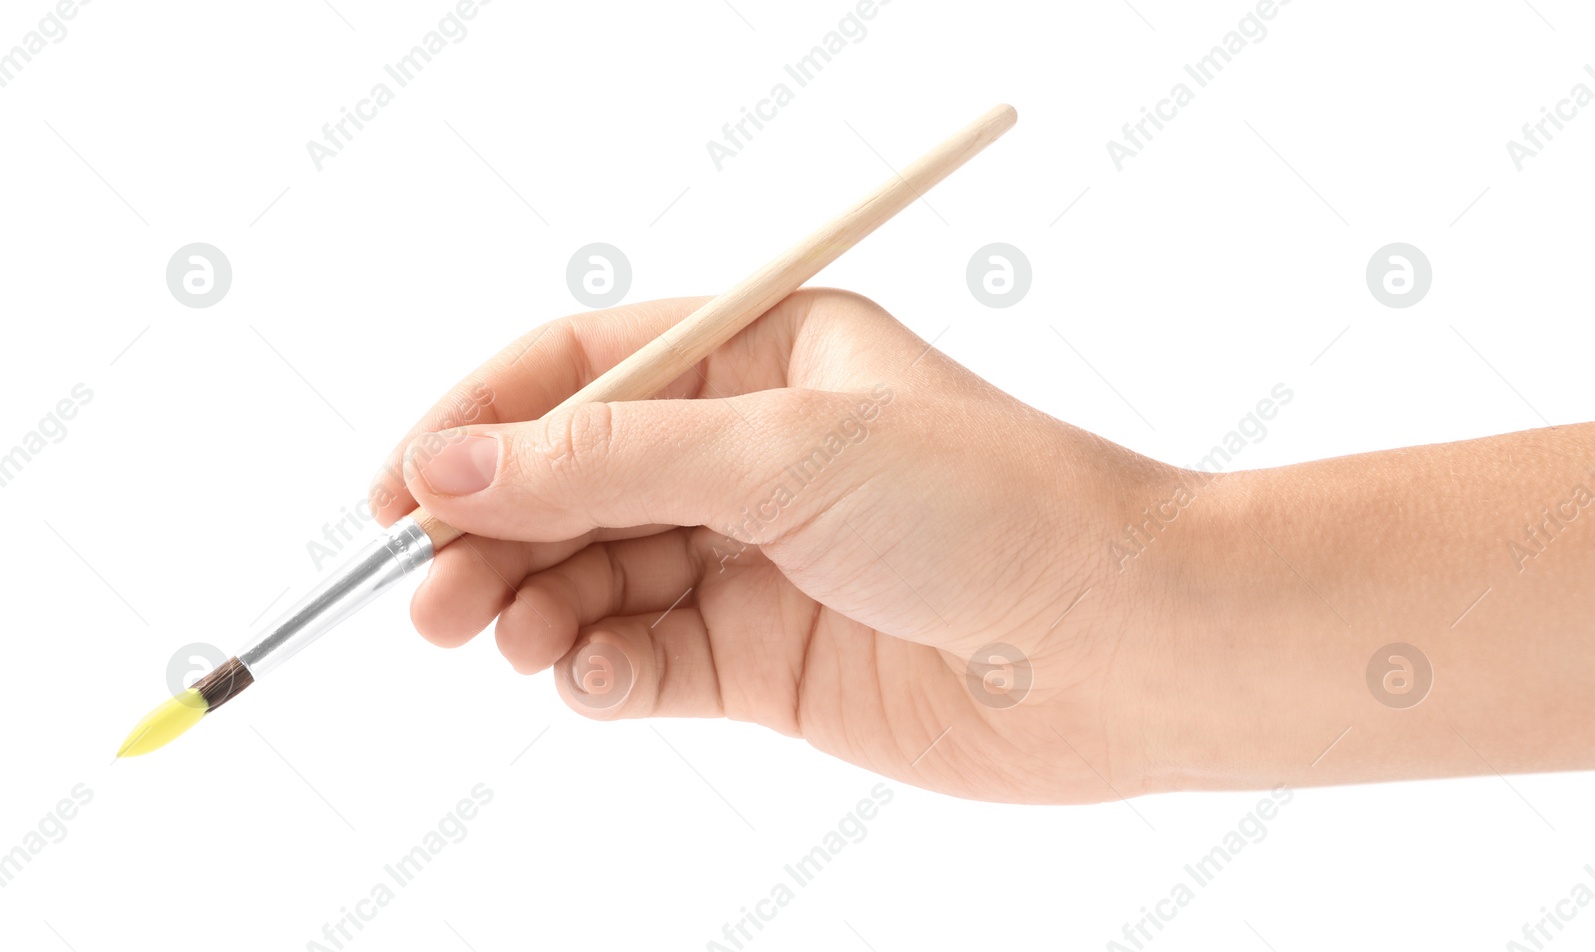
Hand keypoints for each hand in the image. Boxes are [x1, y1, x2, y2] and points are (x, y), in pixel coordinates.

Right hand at [369, 290, 1170, 803]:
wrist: (1120, 647)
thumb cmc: (988, 507)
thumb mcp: (780, 451)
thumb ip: (604, 461)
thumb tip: (449, 465)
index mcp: (763, 353)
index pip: (582, 368)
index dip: (479, 421)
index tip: (399, 487)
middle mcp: (752, 452)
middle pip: (572, 479)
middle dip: (493, 531)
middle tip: (429, 592)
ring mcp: (756, 559)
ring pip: (596, 575)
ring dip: (531, 605)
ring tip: (499, 636)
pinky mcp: (766, 660)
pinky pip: (645, 661)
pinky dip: (599, 671)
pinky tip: (588, 677)